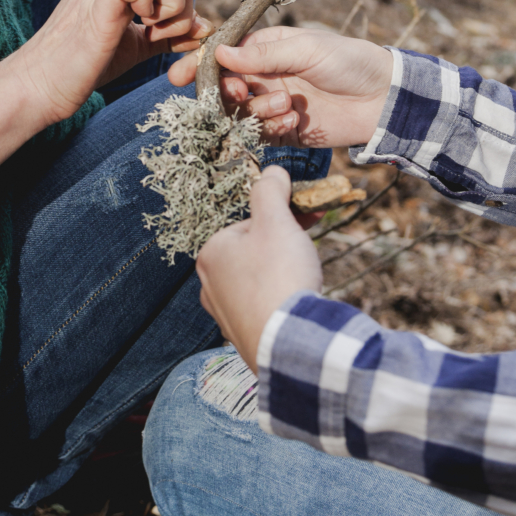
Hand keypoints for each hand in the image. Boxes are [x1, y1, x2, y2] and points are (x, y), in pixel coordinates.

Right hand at [14, 0, 211, 124]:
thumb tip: (204, 26)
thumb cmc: (86, 64)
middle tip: (153, 35)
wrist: (44, 83)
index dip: (180, 9)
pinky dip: (153, 10)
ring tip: (145, 32)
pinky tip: (133, 27)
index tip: (158, 35)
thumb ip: (170, 32)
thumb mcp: (138, 43)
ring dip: (171, 10)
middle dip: (180, 11)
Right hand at [169, 27, 393, 147]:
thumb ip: (263, 57)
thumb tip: (220, 55)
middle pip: (225, 88)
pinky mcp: (286, 131)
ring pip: (241, 114)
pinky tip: (295, 120)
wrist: (384, 98)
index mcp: (266, 50)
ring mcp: (273, 105)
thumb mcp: (307, 50)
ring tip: (284, 105)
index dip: (199, 65)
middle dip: (227, 93)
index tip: (179, 77)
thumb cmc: (349, 61)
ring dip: (256, 111)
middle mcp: (265, 77)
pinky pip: (262, 135)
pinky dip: (272, 129)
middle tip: (241, 92)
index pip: (223, 56)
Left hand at [197, 165, 321, 369]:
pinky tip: (297, 301)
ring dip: (282, 271)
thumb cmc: (279, 276)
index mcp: (211, 253)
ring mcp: (225, 313)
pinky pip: (264, 305)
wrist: (289, 343)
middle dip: (282, 244)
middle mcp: (209, 285)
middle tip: (306, 247)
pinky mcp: (243, 335)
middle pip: (252, 251)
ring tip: (304, 276)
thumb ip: (270, 191)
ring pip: (258, 278)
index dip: (279, 217)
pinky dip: (281, 298)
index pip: (247, 223)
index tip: (304, 216)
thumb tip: (271, 172)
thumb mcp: (276, 221)